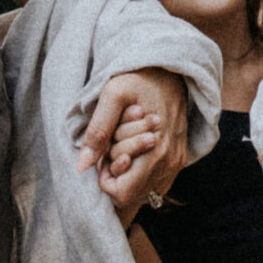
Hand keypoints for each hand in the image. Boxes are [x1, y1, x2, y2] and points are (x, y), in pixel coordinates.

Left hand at [79, 66, 190, 211]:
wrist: (171, 69)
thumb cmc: (140, 79)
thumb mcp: (112, 96)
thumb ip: (97, 132)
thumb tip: (82, 166)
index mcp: (155, 150)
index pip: (121, 192)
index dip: (105, 177)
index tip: (103, 154)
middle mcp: (170, 162)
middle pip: (132, 193)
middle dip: (116, 173)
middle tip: (114, 145)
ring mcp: (177, 162)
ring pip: (144, 190)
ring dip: (129, 173)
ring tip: (125, 145)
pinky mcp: (180, 159)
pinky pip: (156, 182)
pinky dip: (142, 172)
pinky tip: (137, 151)